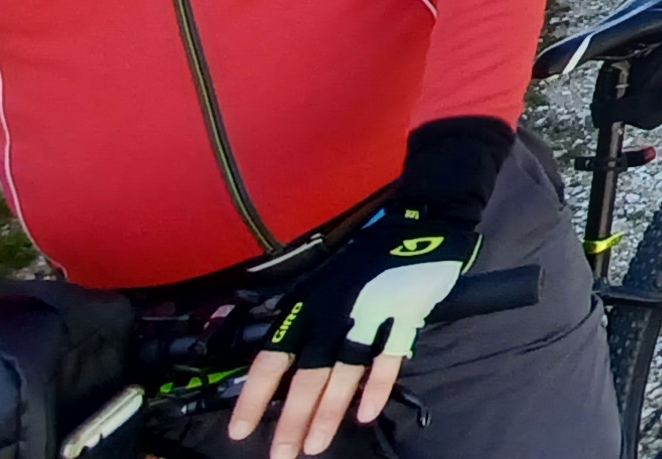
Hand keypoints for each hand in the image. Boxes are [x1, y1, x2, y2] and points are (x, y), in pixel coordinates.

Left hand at [229, 202, 477, 457]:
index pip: (272, 356)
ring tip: (314, 445)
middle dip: (292, 418)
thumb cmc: (367, 257)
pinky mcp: (405, 317)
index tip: (240, 430)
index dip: (255, 396)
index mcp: (308, 303)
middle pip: (307, 374)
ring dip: (328, 412)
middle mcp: (334, 312)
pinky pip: (388, 359)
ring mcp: (372, 315)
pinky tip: (364, 415)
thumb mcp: (324, 281)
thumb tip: (282, 366)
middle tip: (281, 454)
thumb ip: (307, 320)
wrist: (421, 225)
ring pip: (344, 372)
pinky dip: (376, 388)